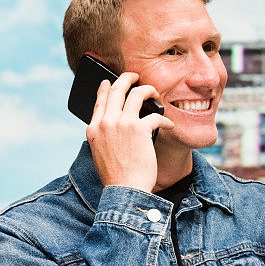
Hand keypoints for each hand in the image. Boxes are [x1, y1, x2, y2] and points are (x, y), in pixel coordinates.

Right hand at [86, 72, 174, 192]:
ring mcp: (121, 124)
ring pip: (136, 94)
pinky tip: (170, 125)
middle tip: (135, 76)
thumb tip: (115, 126)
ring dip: (148, 90)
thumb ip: (105, 137)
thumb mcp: (100, 154)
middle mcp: (105, 122)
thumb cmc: (117, 177)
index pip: (99, 101)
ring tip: (155, 92)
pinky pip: (155, 115)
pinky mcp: (139, 129)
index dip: (105, 88)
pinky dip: (165, 120)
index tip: (109, 82)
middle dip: (127, 78)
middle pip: (116, 90)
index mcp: (93, 129)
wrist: (125, 189)